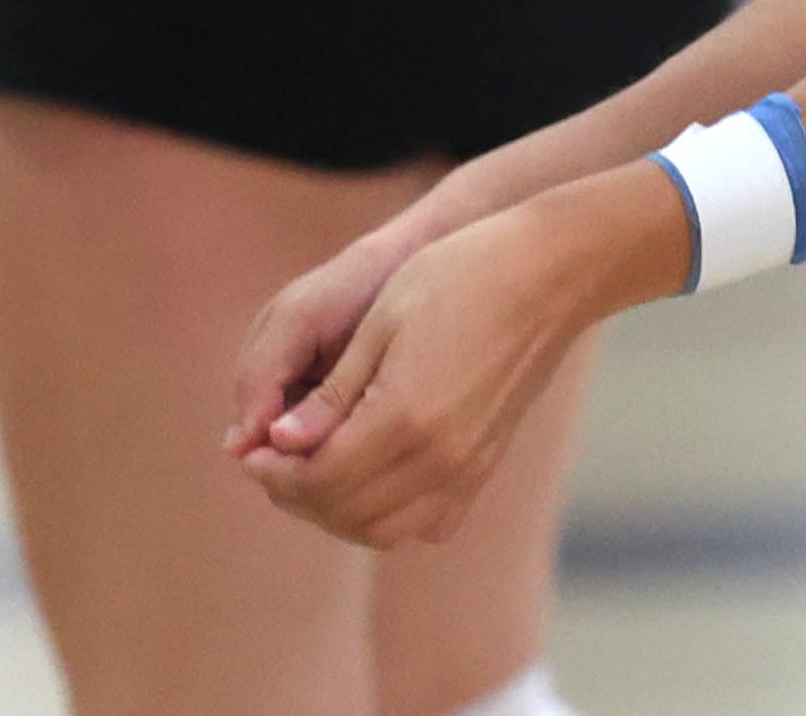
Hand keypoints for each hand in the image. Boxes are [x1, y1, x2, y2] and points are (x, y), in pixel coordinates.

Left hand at [237, 204, 595, 547]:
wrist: (552, 274)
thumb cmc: (462, 276)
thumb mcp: (383, 320)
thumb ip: (331, 393)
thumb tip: (279, 442)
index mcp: (405, 417)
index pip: (316, 478)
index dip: (272, 470)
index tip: (253, 447)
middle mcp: (439, 458)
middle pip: (343, 512)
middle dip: (295, 493)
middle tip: (274, 458)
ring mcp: (468, 468)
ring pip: (381, 530)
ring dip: (336, 512)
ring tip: (315, 468)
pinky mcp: (485, 465)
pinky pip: (426, 523)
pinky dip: (386, 515)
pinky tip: (371, 477)